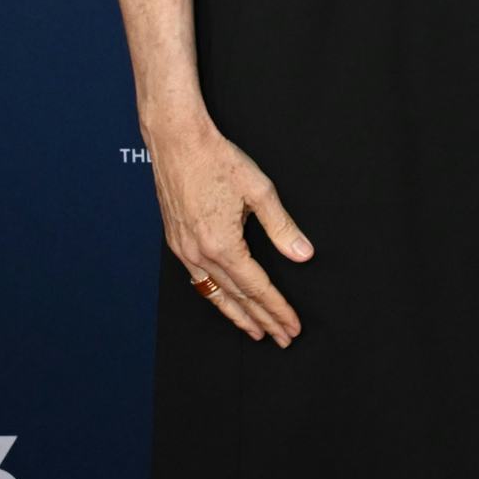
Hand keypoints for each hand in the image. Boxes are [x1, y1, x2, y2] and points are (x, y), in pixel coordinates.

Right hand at [147, 113, 312, 342]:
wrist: (176, 140)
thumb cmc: (217, 159)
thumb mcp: (259, 191)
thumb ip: (282, 227)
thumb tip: (302, 255)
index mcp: (222, 245)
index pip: (257, 288)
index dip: (277, 309)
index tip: (292, 326)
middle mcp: (199, 253)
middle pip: (237, 298)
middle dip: (262, 320)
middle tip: (282, 338)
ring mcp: (183, 250)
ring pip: (214, 294)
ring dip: (237, 315)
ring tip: (256, 331)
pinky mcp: (176, 242)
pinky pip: (198, 280)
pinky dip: (215, 295)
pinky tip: (225, 300)